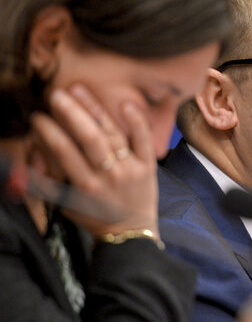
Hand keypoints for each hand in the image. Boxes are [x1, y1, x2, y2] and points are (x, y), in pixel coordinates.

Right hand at [30, 84, 158, 236]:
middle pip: (90, 140)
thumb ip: (50, 182)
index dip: (50, 133)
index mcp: (86, 187)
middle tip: (56, 95)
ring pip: (112, 135)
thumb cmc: (96, 215)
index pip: (65, 153)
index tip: (38, 118)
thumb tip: (32, 157)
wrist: (132, 232)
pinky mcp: (149, 166)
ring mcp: (131, 169)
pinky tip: (126, 104)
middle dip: (71, 115)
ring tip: (78, 89)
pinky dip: (136, 122)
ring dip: (94, 109)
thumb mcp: (68, 205)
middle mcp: (109, 177)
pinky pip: (144, 141)